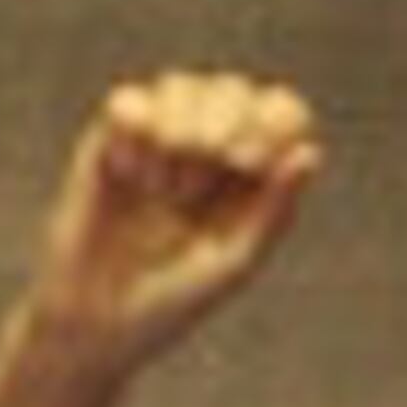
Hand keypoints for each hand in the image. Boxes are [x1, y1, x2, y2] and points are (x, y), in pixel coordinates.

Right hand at [27, 71, 322, 366]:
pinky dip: (136, 133)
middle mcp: (205, 152)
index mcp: (247, 177)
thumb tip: (311, 153)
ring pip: (179, 85)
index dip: (274, 117)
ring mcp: (155, 142)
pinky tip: (132, 176)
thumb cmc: (173, 302)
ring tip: (169, 191)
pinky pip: (128, 102)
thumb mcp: (235, 261)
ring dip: (182, 131)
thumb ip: (274, 209)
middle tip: (221, 155)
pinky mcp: (107, 142)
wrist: (95, 321)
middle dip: (228, 117)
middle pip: (229, 90)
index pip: (277, 113)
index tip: (254, 157)